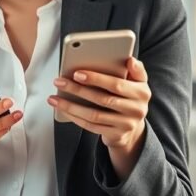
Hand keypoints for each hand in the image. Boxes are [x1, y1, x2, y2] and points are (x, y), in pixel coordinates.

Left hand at [48, 57, 150, 177]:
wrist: (133, 128)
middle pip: (102, 99)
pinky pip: (91, 126)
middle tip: (60, 82)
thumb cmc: (130, 98)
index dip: (96, 79)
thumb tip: (130, 60)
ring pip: (93, 115)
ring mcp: (125, 124)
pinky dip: (75, 117)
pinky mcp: (115, 135)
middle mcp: (136, 110)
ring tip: (54, 98)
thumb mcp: (139, 83)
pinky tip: (63, 110)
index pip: (116, 84)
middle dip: (78, 90)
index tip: (77, 73)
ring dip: (71, 106)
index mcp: (142, 93)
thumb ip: (136, 70)